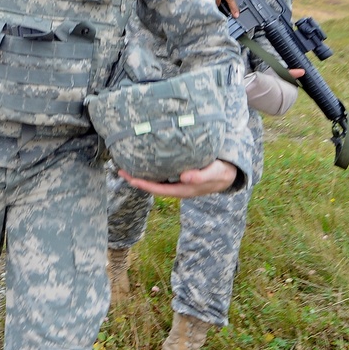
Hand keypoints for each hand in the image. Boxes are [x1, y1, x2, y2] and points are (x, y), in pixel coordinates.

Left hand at [119, 159, 237, 197]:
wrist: (229, 173)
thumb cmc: (221, 172)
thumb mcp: (215, 173)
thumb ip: (201, 176)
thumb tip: (184, 177)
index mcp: (183, 189)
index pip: (159, 189)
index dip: (144, 185)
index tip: (131, 179)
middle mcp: (177, 186)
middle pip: (152, 185)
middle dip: (136, 179)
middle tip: (119, 170)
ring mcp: (177, 181)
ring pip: (155, 179)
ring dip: (141, 174)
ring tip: (126, 164)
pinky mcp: (178, 174)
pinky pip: (161, 173)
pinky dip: (150, 168)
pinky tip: (143, 160)